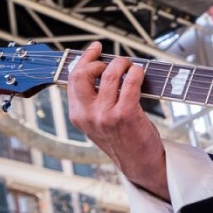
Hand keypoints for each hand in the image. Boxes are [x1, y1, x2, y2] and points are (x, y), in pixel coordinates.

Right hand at [67, 42, 169, 200]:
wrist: (139, 163)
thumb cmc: (122, 140)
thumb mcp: (97, 122)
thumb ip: (93, 100)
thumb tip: (100, 68)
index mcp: (78, 115)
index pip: (72, 79)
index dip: (84, 59)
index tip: (94, 49)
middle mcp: (88, 115)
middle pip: (83, 74)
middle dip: (98, 60)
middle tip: (114, 61)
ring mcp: (105, 115)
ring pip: (110, 74)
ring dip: (122, 63)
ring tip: (131, 66)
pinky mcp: (125, 115)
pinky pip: (130, 82)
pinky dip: (136, 72)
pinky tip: (140, 73)